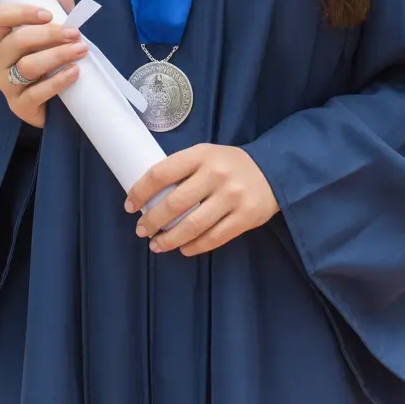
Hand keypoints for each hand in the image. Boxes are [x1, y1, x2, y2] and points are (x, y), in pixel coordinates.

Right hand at [0, 0, 85, 126]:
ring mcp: (6, 84)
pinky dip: (57, 81)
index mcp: (1, 37)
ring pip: (26, 66)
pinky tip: (74, 72)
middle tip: (75, 33)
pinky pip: (35, 93)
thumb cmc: (49, 60)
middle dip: (49, 35)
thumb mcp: (54, 34)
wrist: (54, 102)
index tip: (48, 13)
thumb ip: (58, 10)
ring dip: (57, 56)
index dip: (20, 12)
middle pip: (17, 41)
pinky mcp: (19, 106)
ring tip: (81, 50)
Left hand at [125, 144, 279, 256]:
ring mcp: (232, 197)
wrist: (273, 170)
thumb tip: (150, 195)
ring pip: (192, 226)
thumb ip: (183, 169)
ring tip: (157, 245)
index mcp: (201, 155)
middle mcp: (216, 175)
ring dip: (169, 239)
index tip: (130, 205)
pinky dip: (194, 246)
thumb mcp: (206, 155)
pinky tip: (183, 248)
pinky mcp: (245, 217)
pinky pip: (213, 238)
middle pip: (174, 204)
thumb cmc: (229, 164)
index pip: (161, 173)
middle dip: (152, 221)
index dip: (141, 191)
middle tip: (141, 230)